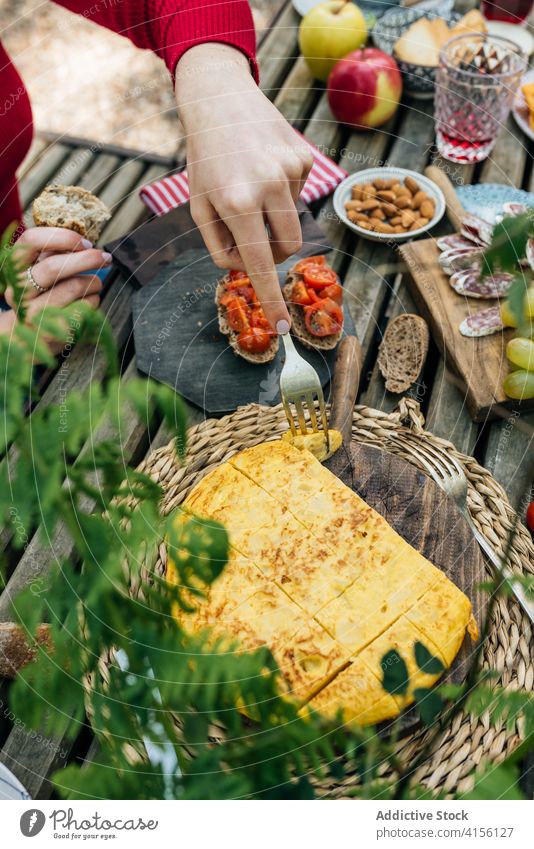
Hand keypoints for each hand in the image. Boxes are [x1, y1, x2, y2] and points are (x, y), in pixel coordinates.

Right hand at [2, 227, 110, 351]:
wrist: (27, 337)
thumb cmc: (39, 297)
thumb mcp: (37, 273)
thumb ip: (52, 256)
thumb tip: (83, 244)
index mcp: (13, 269)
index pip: (31, 241)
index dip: (62, 237)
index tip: (84, 243)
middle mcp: (19, 291)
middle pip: (54, 267)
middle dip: (87, 258)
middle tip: (104, 258)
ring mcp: (34, 312)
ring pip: (74, 286)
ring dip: (94, 282)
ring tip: (95, 284)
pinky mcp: (54, 329)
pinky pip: (85, 306)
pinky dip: (94, 299)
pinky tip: (89, 301)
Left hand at [175, 43, 312, 331]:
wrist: (220, 99)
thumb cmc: (205, 159)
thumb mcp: (199, 206)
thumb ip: (219, 245)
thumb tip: (246, 270)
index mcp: (237, 202)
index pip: (261, 262)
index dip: (272, 298)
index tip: (283, 327)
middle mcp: (268, 186)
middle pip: (287, 247)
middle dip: (274, 252)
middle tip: (254, 238)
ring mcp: (291, 170)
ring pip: (295, 221)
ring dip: (276, 219)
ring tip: (254, 189)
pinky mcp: (304, 157)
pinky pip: (299, 194)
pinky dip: (282, 192)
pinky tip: (265, 168)